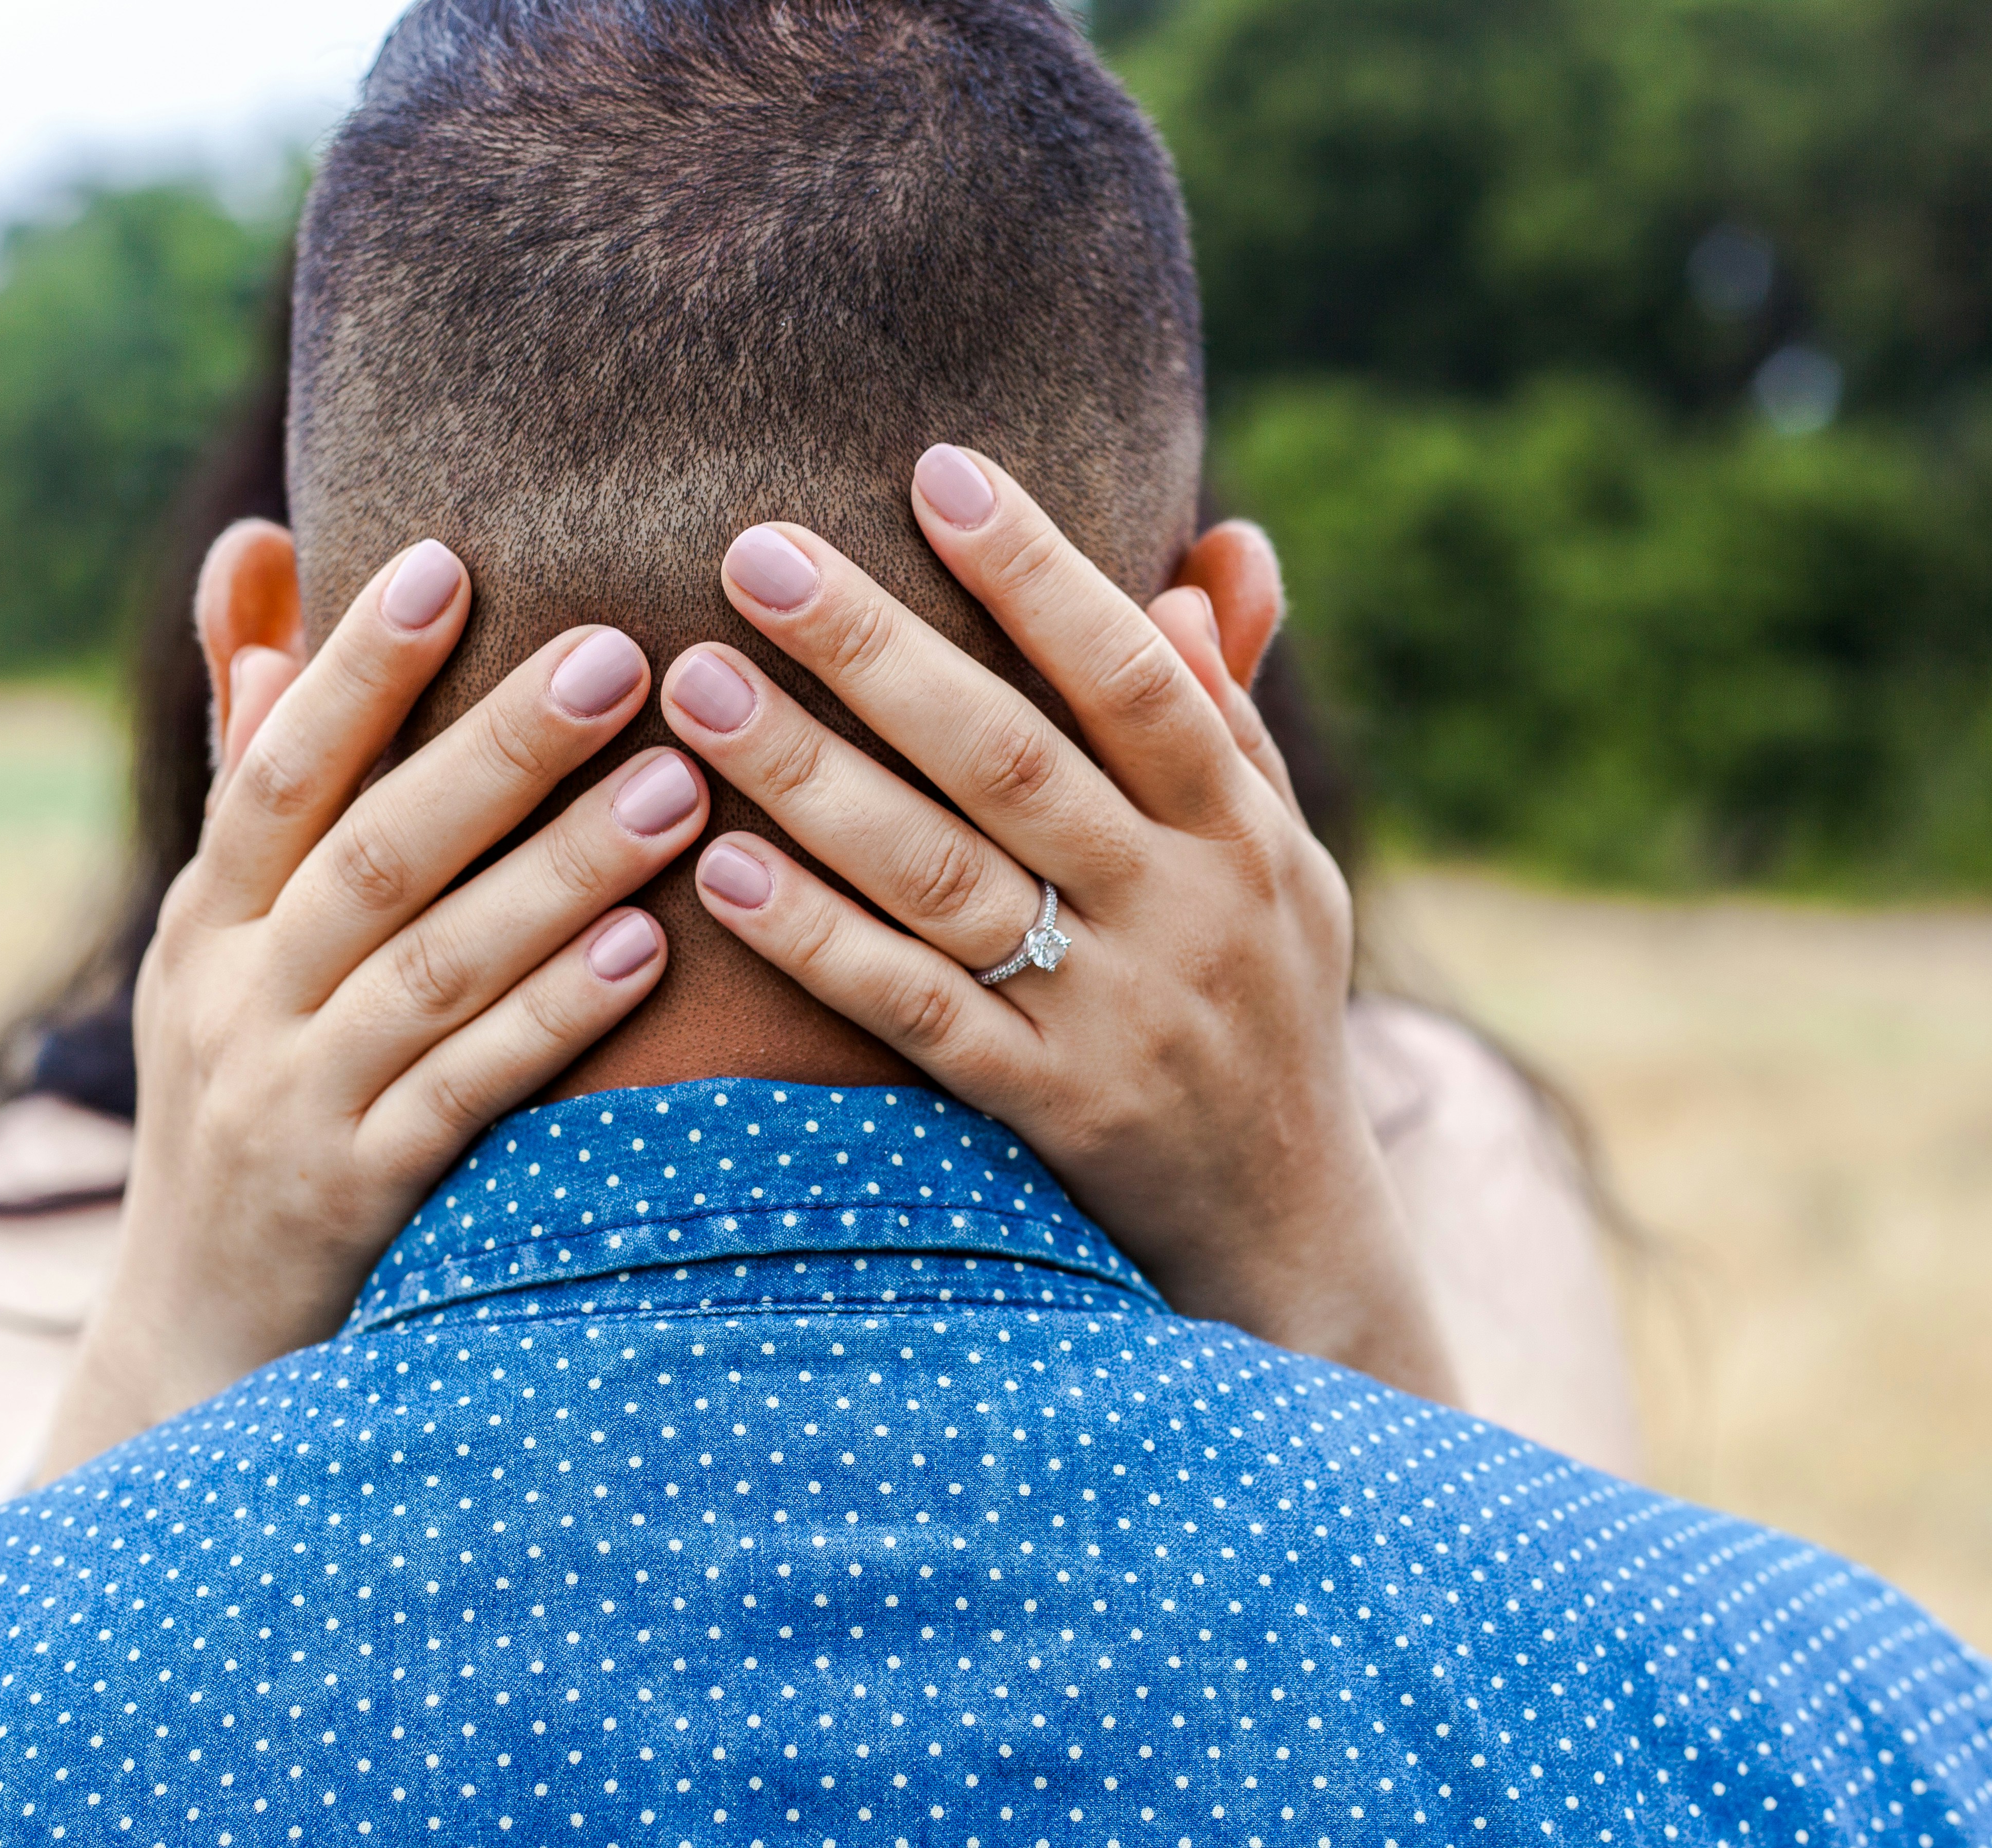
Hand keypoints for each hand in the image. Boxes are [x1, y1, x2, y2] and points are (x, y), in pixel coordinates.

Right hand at [38, 526, 713, 1475]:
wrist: (186, 1342)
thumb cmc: (240, 1095)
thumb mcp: (222, 935)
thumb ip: (255, 751)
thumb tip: (252, 553)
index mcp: (210, 919)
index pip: (280, 769)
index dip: (356, 667)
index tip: (448, 562)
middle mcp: (235, 998)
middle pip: (374, 851)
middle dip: (497, 750)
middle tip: (624, 653)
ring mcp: (291, 1102)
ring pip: (434, 966)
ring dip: (559, 874)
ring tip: (680, 791)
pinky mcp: (356, 1199)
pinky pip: (466, 1095)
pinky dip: (552, 1020)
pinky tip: (646, 954)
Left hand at [663, 447, 1453, 1400]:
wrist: (1293, 1235)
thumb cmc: (1265, 1012)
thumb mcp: (1284, 863)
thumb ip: (1228, 717)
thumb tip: (1213, 552)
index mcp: (1239, 831)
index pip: (1134, 674)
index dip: (1041, 570)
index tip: (935, 467)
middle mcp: (1183, 911)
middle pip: (1015, 758)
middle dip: (880, 651)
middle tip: (754, 553)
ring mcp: (1113, 1016)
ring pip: (944, 877)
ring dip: (814, 778)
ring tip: (698, 688)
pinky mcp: (1048, 1111)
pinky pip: (915, 1013)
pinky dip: (819, 940)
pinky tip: (723, 868)